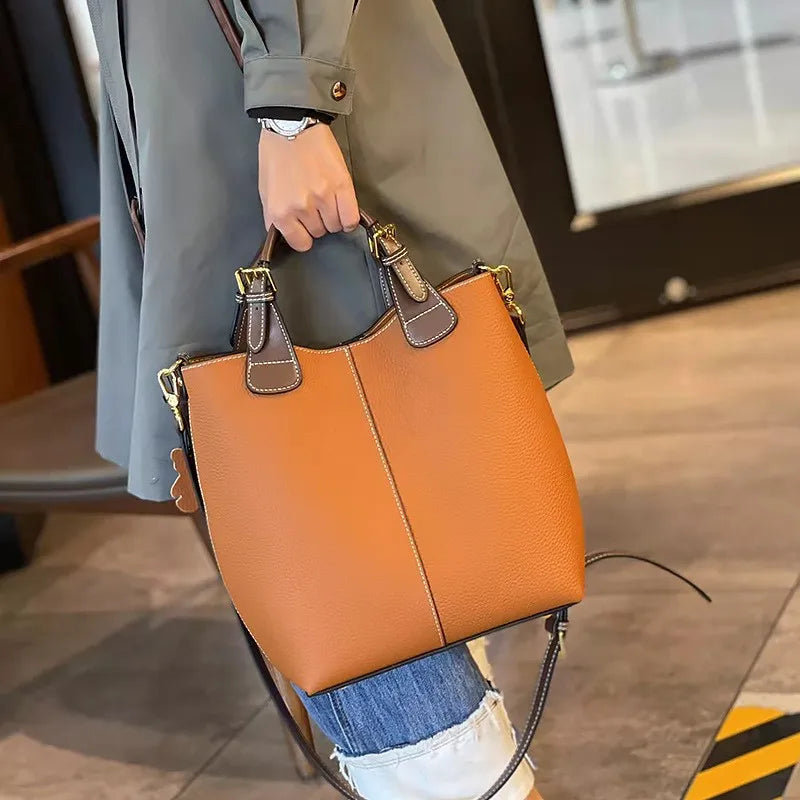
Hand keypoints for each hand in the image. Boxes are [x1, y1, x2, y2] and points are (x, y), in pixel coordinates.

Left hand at [258, 124, 359, 251]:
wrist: (292, 124)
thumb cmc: (276, 155)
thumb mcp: (265, 190)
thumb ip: (273, 216)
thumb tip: (282, 235)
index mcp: (280, 212)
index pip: (301, 243)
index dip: (304, 235)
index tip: (305, 226)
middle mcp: (302, 208)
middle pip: (319, 233)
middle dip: (317, 222)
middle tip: (313, 204)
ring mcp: (323, 198)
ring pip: (335, 226)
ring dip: (333, 218)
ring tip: (327, 201)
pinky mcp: (342, 186)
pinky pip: (350, 218)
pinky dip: (349, 219)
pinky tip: (343, 210)